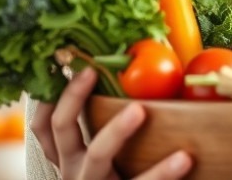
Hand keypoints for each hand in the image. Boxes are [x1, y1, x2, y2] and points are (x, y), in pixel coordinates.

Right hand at [31, 67, 192, 179]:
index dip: (49, 96)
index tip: (63, 63)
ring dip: (116, 130)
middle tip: (92, 70)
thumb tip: (133, 90)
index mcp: (69, 162)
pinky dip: (164, 172)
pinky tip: (185, 158)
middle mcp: (73, 174)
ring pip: (96, 155)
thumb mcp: (102, 167)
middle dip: (73, 97)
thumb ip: (105, 136)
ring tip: (140, 109)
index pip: (46, 126)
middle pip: (61, 129)